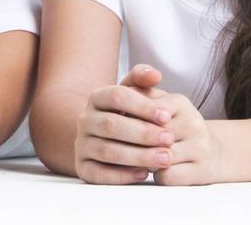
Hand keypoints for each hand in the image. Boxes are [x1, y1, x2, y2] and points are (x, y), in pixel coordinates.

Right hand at [74, 67, 175, 183]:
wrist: (104, 138)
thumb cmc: (127, 114)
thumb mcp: (133, 93)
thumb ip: (143, 79)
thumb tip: (155, 75)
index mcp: (96, 98)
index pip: (117, 96)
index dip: (142, 106)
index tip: (167, 116)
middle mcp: (84, 120)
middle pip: (112, 125)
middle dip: (143, 133)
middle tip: (169, 139)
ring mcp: (81, 145)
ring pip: (107, 151)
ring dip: (138, 156)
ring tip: (164, 158)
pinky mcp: (83, 168)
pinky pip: (99, 174)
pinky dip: (122, 175)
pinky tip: (143, 174)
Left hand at [125, 65, 216, 185]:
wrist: (207, 151)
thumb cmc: (171, 125)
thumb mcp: (157, 103)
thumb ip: (136, 91)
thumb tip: (119, 98)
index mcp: (180, 102)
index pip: (146, 111)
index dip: (126, 120)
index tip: (113, 124)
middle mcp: (193, 122)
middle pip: (152, 135)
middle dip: (131, 141)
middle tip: (116, 143)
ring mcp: (200, 147)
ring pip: (159, 156)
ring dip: (142, 160)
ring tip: (133, 157)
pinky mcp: (201, 171)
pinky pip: (168, 175)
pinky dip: (155, 175)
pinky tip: (152, 171)